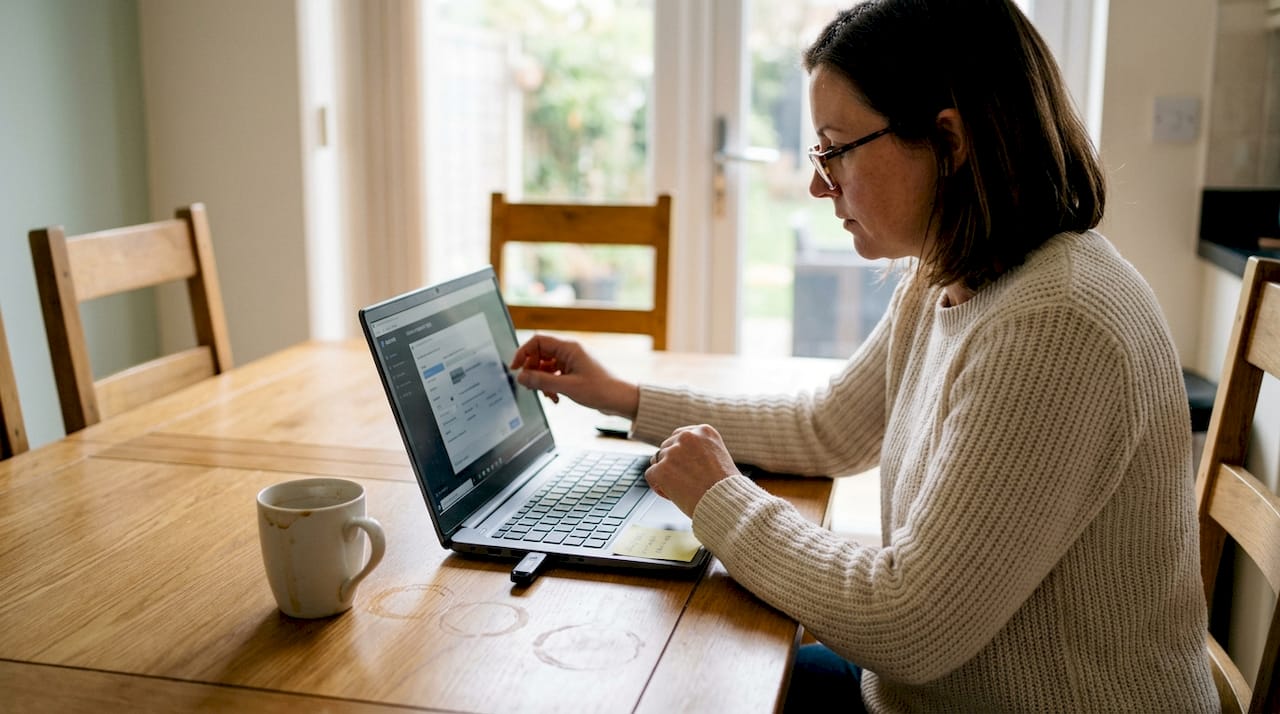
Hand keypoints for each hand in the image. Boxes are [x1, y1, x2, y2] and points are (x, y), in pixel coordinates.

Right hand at [509, 334, 639, 417]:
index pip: (537, 341)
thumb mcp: (567, 387)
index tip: (516, 368)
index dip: (523, 353)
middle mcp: (569, 351)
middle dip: (532, 371)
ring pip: (546, 367)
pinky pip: (555, 375)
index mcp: (569, 348)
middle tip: (532, 386)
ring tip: (549, 396)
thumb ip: (541, 381)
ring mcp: (572, 362)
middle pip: (539, 354)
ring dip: (542, 381)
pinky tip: (556, 398)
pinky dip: (551, 386)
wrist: (621, 399)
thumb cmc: (601, 390)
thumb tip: (521, 377)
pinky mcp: (575, 372)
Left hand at [644, 424, 739, 517]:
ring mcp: (673, 452)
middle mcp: (687, 437)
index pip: (680, 436)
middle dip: (672, 464)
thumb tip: (679, 454)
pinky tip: (672, 494)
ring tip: (681, 488)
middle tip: (685, 481)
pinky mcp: (662, 469)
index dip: (681, 454)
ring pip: (657, 460)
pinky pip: (650, 474)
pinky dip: (658, 486)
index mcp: (703, 431)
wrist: (726, 503)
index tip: (687, 467)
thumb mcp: (718, 457)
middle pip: (667, 447)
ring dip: (665, 474)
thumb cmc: (726, 487)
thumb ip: (700, 450)